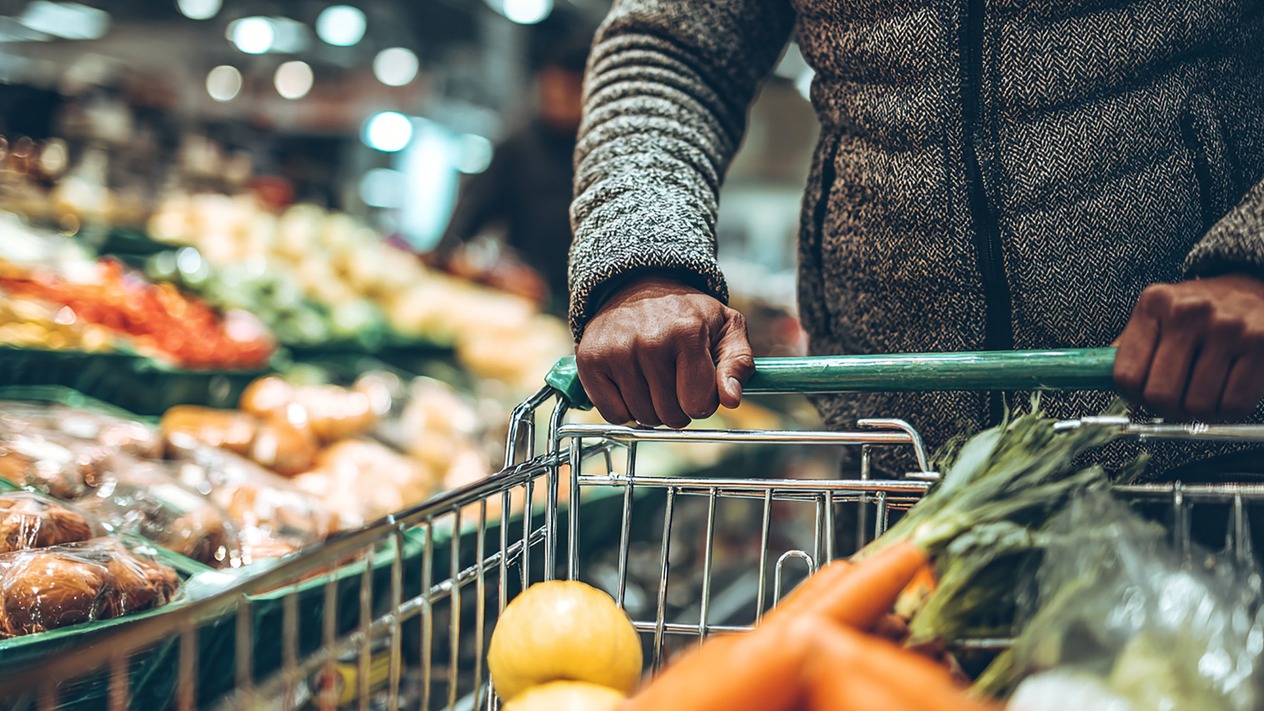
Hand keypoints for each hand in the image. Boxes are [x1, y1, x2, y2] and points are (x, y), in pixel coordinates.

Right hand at [575, 275, 754, 427]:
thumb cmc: (688, 313)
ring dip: (652, 409)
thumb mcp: (727, 328)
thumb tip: (731, 399)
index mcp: (687, 332)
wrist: (638, 286)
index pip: (698, 404)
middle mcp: (649, 342)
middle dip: (678, 407)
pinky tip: (631, 384)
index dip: (702, 401)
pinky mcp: (590, 361)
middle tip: (675, 381)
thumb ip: (738, 364)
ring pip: (642, 418)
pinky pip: (614, 415)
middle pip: (670, 415)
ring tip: (653, 380)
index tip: (698, 384)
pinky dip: (624, 409)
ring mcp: (616, 352)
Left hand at [1114, 273, 1263, 419]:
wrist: (1252, 284)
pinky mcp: (1261, 343)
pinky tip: (1222, 393)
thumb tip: (1091, 378)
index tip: (1140, 396)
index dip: (1130, 397)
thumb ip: (1128, 346)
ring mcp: (1228, 328)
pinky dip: (1224, 410)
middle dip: (1164, 409)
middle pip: (1160, 395)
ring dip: (1196, 412)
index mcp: (1154, 304)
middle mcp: (1189, 312)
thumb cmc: (1198, 308)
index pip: (1125, 374)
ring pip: (1198, 404)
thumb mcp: (1156, 314)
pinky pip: (1234, 404)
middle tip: (1172, 403)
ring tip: (1199, 395)